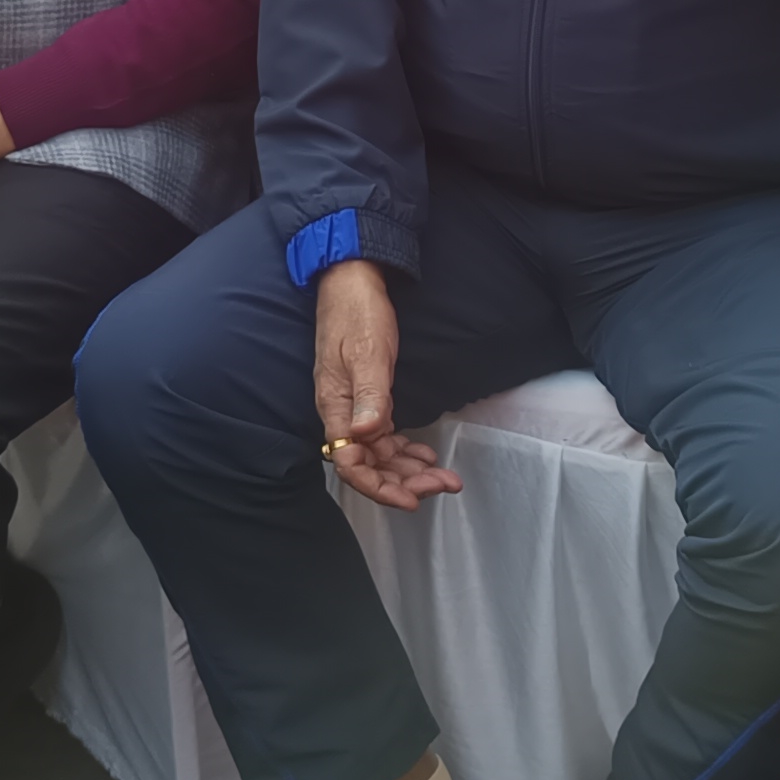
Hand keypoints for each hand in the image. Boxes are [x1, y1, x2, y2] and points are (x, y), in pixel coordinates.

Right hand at [311, 258, 456, 512]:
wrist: (351, 280)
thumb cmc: (356, 313)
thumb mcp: (367, 353)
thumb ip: (368, 395)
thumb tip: (364, 435)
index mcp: (335, 407)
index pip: (351, 465)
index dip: (380, 488)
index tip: (413, 498)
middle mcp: (342, 414)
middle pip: (369, 466)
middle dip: (404, 482)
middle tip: (443, 484)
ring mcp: (354, 407)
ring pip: (379, 454)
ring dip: (408, 470)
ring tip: (443, 476)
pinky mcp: (367, 397)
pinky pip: (383, 436)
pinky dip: (403, 450)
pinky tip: (424, 454)